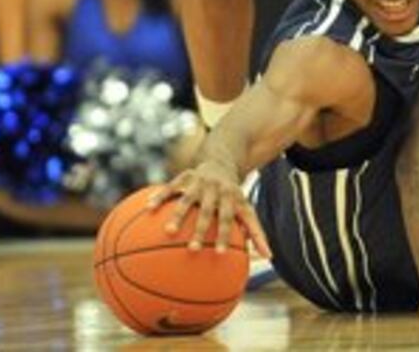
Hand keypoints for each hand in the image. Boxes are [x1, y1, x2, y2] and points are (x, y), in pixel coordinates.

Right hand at [147, 161, 271, 256]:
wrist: (222, 161)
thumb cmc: (233, 196)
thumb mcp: (246, 209)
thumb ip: (256, 232)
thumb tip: (270, 257)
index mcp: (232, 198)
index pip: (229, 219)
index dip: (224, 235)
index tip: (218, 254)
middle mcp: (216, 189)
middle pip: (208, 211)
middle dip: (201, 229)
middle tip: (192, 249)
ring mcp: (200, 182)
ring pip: (187, 200)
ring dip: (178, 215)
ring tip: (169, 232)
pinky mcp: (185, 176)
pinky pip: (170, 187)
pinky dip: (160, 197)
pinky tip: (148, 208)